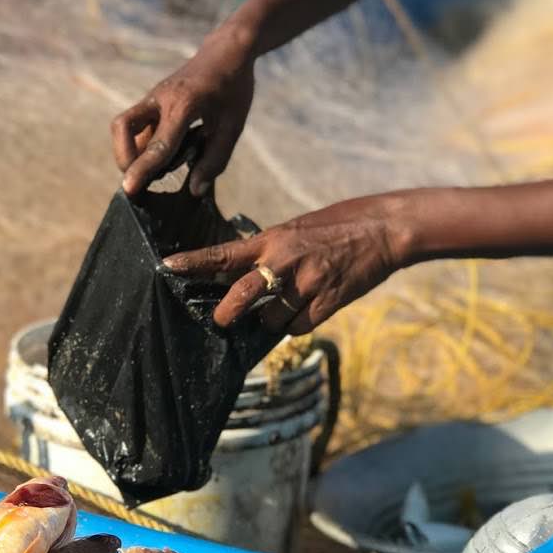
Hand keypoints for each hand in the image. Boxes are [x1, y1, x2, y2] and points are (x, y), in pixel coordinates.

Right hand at [112, 26, 255, 195]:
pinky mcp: (151, 100)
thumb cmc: (233, 89)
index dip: (143, 169)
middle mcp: (160, 99)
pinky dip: (141, 144)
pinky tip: (163, 153)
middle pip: (123, 128)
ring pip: (125, 127)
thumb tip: (196, 190)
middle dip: (125, 158)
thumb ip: (214, 160)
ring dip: (130, 152)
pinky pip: (136, 125)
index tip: (129, 189)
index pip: (158, 144)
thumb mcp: (232, 126)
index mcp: (185, 105)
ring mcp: (152, 97)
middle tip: (142, 179)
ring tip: (155, 168)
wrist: (226, 52)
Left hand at [163, 194, 409, 333]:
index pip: (224, 253)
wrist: (383, 229)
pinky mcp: (328, 302)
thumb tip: (241, 279)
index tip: (168, 267)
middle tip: (222, 319)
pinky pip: (299, 326)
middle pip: (243, 295)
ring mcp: (308, 283)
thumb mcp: (295, 230)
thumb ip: (268, 252)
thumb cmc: (337, 226)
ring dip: (271, 320)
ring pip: (272, 319)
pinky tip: (309, 309)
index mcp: (273, 240)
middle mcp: (285, 261)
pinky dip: (297, 324)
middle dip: (228, 312)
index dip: (194, 262)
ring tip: (285, 306)